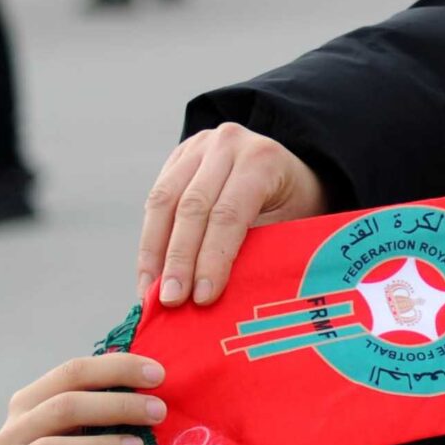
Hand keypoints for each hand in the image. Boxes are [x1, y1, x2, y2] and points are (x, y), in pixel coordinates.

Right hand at [138, 123, 326, 307]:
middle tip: (171, 300)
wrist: (291, 170)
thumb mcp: (289, 224)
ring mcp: (200, 145)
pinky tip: (150, 270)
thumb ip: (253, 249)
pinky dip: (151, 238)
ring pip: (163, 201)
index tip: (202, 298)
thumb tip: (210, 295)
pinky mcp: (179, 155)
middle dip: (178, 259)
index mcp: (262, 160)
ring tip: (151, 291)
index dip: (211, 258)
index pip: (229, 214)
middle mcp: (228, 144)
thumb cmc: (294, 207)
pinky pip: (156, 198)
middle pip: (191, 206)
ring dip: (154, 252)